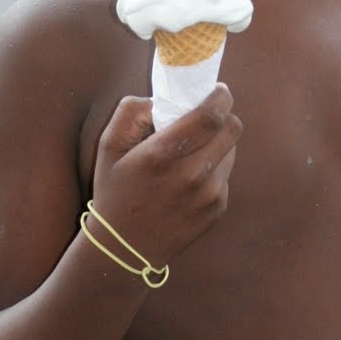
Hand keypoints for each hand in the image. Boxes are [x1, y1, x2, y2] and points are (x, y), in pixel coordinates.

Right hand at [91, 84, 241, 265]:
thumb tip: (160, 100)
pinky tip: (190, 178)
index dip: (221, 97)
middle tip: (209, 116)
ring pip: (232, 150)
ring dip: (218, 143)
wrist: (126, 249)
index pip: (211, 116)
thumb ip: (130, 112)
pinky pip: (226, 174)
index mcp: (162, 155)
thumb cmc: (115, 192)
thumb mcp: (108, 148)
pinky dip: (215, 167)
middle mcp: (191, 175)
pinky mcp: (218, 208)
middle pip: (232, 129)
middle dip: (224, 116)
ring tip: (193, 151)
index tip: (218, 90)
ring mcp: (209, 194)